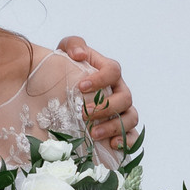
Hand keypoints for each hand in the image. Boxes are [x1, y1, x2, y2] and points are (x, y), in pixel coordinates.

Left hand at [58, 36, 139, 150]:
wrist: (57, 89)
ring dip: (114, 126)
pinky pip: (132, 136)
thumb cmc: (65, 70)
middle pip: (125, 98)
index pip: (114, 71)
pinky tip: (111, 145)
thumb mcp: (65, 52)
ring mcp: (122, 111)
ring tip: (94, 133)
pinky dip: (126, 141)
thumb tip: (79, 53)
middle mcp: (119, 91)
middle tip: (84, 114)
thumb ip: (73, 44)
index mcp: (109, 72)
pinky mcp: (119, 128)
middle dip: (107, 107)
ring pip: (131, 118)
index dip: (101, 79)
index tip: (81, 86)